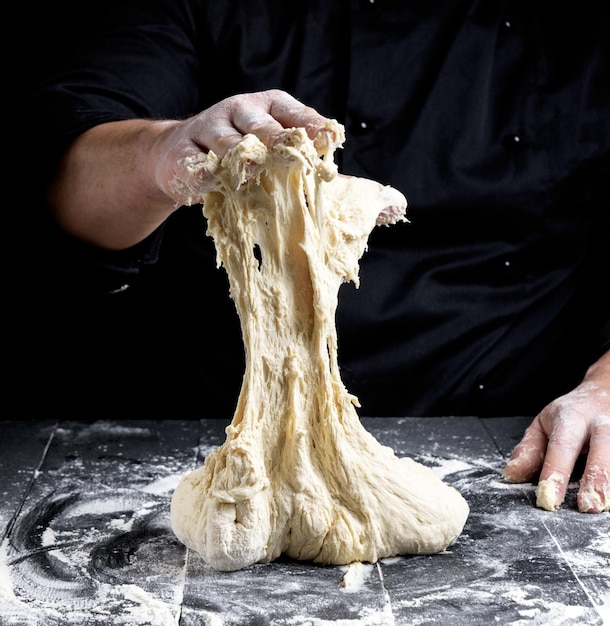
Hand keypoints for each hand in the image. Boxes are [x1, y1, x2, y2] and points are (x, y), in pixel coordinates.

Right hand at [153, 89, 342, 204]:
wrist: (178, 154)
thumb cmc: (240, 154)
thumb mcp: (273, 149)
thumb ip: (307, 163)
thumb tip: (350, 185)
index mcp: (269, 107)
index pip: (293, 113)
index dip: (311, 127)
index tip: (329, 140)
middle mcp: (240, 111)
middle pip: (260, 125)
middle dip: (276, 137)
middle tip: (289, 151)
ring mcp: (209, 127)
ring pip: (227, 141)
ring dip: (240, 155)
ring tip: (251, 167)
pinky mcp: (184, 150)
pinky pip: (195, 162)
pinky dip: (204, 171)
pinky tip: (211, 179)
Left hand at [503, 351, 609, 512]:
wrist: (605, 393)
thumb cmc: (572, 414)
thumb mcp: (544, 425)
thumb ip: (529, 450)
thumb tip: (512, 476)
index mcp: (572, 417)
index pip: (562, 446)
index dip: (555, 472)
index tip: (548, 498)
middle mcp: (601, 424)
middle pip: (602, 448)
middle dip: (596, 477)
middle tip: (588, 506)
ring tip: (602, 506)